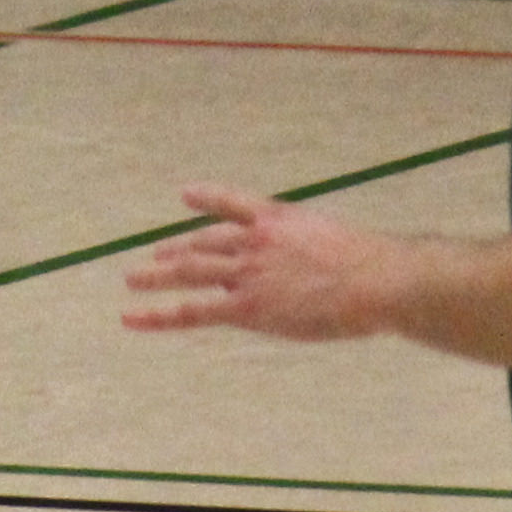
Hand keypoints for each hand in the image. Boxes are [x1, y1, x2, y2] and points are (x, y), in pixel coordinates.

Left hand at [123, 189, 398, 340]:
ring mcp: (248, 272)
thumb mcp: (336, 241)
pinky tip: (132, 317)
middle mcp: (256, 241)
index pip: (235, 203)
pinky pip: (192, 311)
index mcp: (280, 219)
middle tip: (155, 255)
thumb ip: (309, 249)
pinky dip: (158, 316)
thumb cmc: (374, 267)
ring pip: (190, 272)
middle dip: (177, 249)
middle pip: (205, 242)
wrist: (380, 280)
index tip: (187, 194)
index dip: (208, 198)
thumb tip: (295, 272)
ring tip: (133, 280)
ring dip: (157, 276)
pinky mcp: (246, 306)